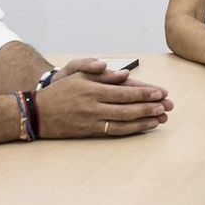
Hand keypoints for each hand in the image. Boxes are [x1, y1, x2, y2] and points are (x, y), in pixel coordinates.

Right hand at [34, 66, 172, 137]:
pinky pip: (114, 131)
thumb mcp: (77, 74)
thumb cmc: (60, 90)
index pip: (124, 91)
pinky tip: (144, 126)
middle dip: (149, 107)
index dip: (144, 93)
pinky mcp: (89, 131)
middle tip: (167, 106)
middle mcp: (93, 105)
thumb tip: (124, 75)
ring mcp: (91, 120)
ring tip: (161, 118)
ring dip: (144, 120)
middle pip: (127, 107)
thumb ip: (100, 73)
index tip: (160, 93)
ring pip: (123, 121)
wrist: (37, 112)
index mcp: (91, 88)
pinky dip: (131, 129)